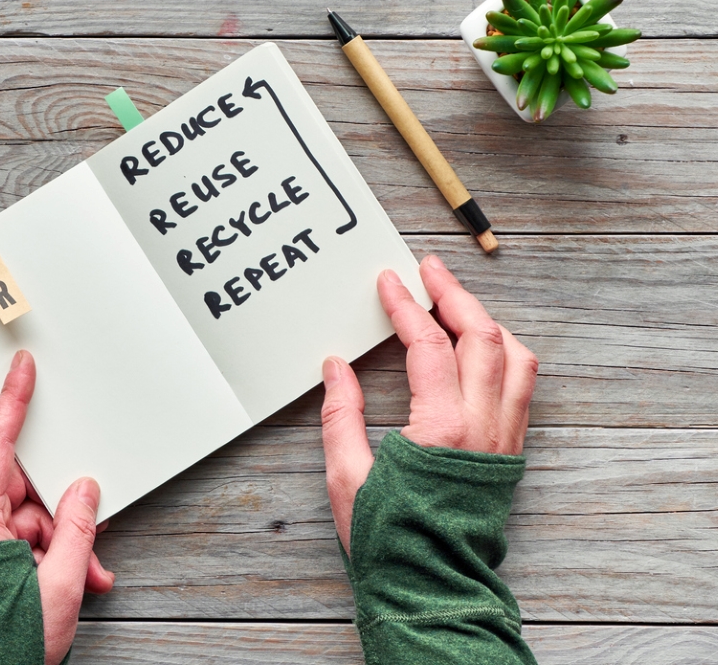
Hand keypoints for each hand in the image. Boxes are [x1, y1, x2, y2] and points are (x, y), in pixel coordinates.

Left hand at [0, 350, 114, 664]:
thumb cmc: (4, 648)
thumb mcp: (58, 585)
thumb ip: (75, 530)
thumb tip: (83, 492)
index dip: (12, 402)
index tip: (20, 369)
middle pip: (21, 494)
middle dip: (60, 518)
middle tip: (88, 547)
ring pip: (23, 522)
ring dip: (58, 547)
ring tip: (83, 580)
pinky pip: (11, 543)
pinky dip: (42, 560)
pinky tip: (69, 583)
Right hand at [321, 255, 538, 551]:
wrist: (430, 588)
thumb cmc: (388, 540)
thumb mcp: (346, 476)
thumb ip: (341, 414)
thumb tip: (336, 368)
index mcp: (442, 430)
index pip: (430, 346)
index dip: (407, 307)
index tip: (389, 282)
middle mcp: (483, 428)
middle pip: (484, 337)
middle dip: (456, 295)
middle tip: (429, 269)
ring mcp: (503, 439)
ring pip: (516, 358)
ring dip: (487, 321)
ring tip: (457, 302)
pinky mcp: (510, 453)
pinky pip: (521, 387)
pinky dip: (504, 353)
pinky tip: (481, 348)